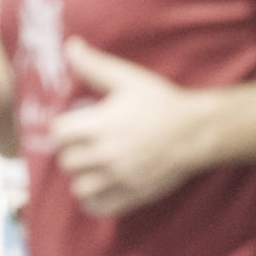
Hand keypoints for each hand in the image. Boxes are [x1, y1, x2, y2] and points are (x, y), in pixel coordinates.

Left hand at [50, 38, 209, 216]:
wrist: (197, 131)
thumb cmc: (161, 102)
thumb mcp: (127, 79)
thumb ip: (95, 66)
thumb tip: (70, 47)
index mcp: (100, 125)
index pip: (58, 133)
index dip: (63, 128)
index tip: (74, 124)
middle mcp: (106, 154)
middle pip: (66, 161)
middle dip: (71, 152)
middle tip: (84, 144)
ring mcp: (120, 178)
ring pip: (79, 188)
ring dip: (81, 178)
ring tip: (91, 167)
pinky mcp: (133, 195)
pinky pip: (100, 208)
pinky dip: (94, 201)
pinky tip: (100, 187)